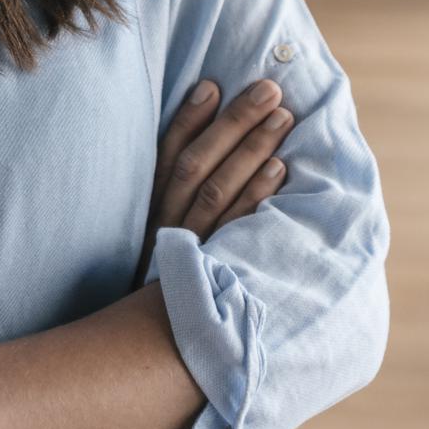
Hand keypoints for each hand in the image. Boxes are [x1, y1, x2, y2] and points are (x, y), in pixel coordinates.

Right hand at [134, 76, 293, 285]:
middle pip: (197, 166)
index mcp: (147, 212)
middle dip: (233, 124)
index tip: (212, 86)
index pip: (166, 156)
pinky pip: (239, 229)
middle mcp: (165, 226)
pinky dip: (258, 195)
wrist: (158, 343)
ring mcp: (191, 250)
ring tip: (281, 118)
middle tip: (267, 90)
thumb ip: (170, 193)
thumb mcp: (154, 236)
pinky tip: (280, 168)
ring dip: (252, 150)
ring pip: (218, 192)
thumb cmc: (162, 278)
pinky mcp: (215, 272)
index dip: (188, 120)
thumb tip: (202, 135)